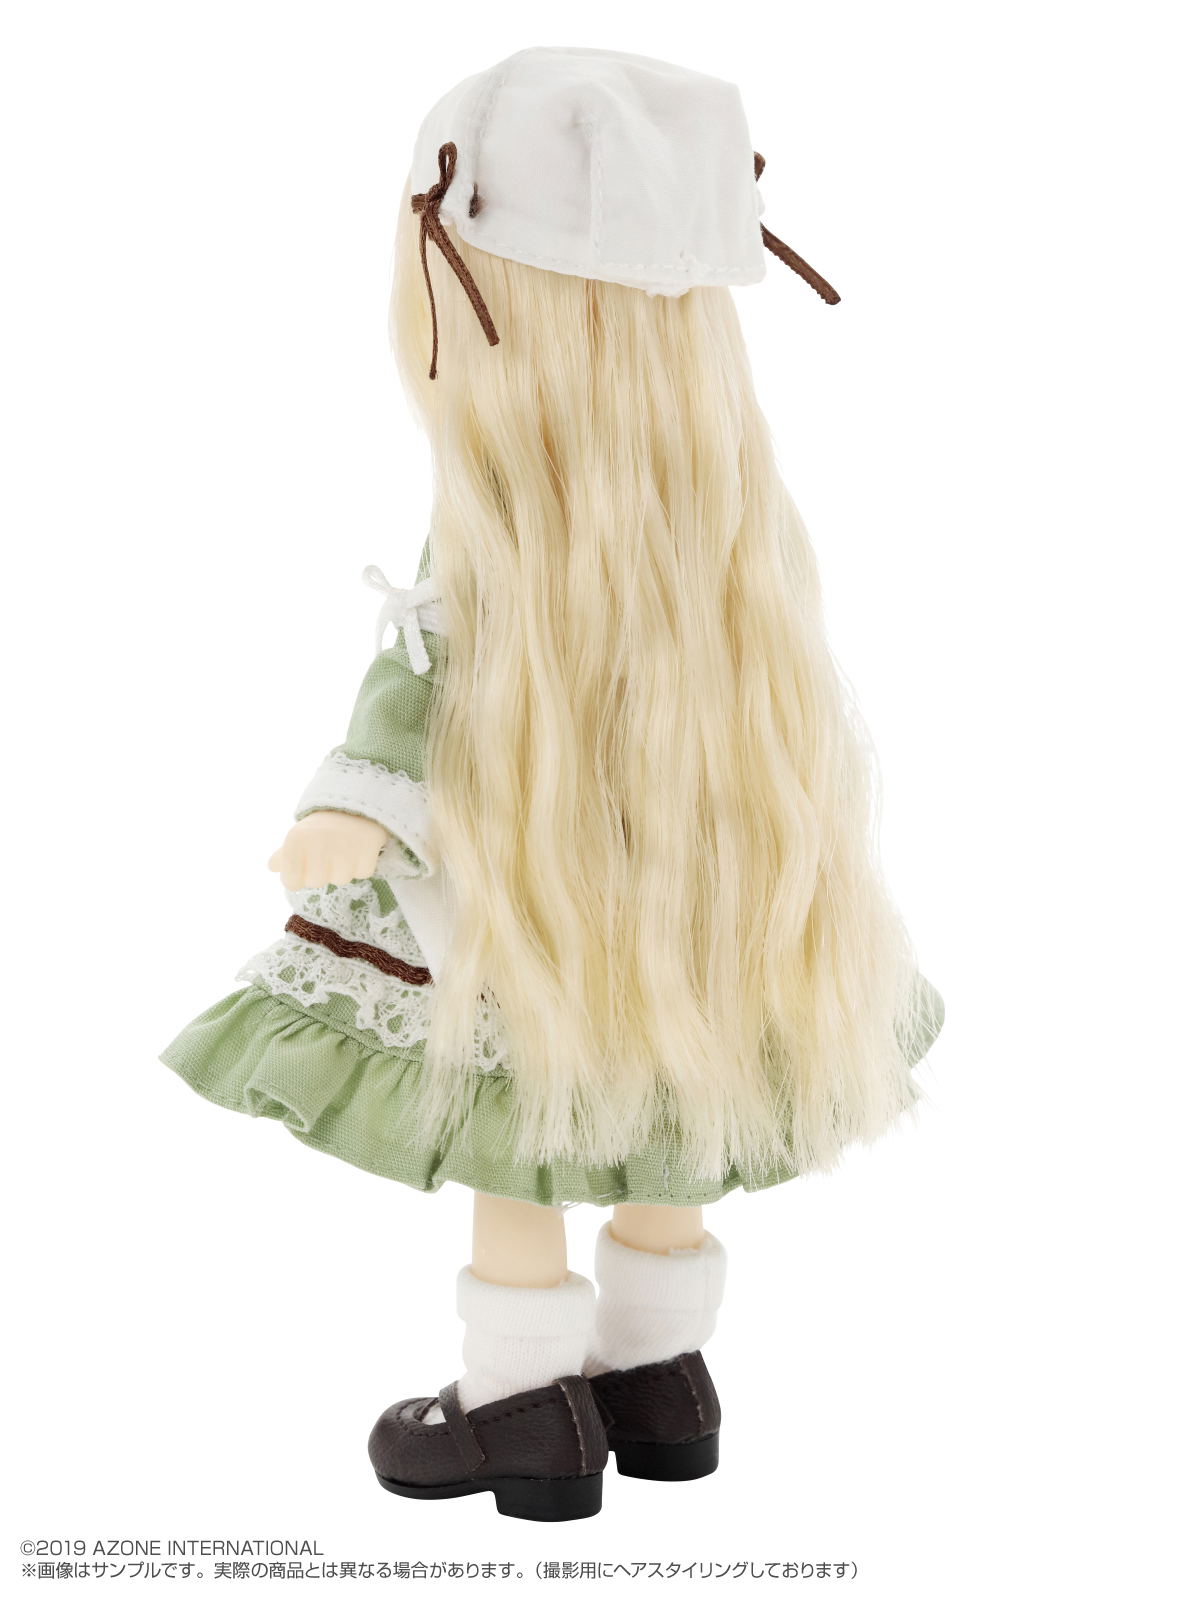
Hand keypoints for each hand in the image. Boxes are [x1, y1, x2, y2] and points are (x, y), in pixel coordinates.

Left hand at [268, 811, 388, 890]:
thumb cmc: (321, 828)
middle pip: (315, 883)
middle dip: (320, 873)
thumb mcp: (299, 836)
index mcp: (296, 840)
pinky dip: (360, 865)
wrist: (356, 806)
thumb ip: (284, 855)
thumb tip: (271, 866)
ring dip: (341, 870)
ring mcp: (344, 849)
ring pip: (339, 880)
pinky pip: (361, 873)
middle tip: (327, 854)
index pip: (291, 883)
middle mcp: (318, 844)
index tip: (304, 866)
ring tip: (343, 850)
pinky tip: (358, 850)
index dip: (298, 877)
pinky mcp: (367, 852)